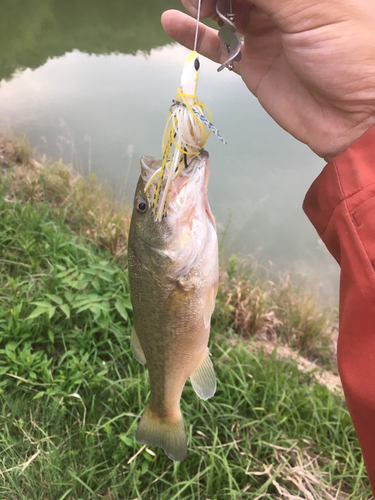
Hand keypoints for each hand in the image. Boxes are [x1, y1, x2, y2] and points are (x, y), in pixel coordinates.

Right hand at [162, 0, 374, 160]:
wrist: (354, 118)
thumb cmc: (348, 53)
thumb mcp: (311, 8)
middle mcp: (281, 4)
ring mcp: (264, 32)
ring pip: (223, 8)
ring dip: (202, 2)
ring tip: (190, 1)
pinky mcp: (251, 63)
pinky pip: (216, 44)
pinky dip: (193, 34)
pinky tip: (173, 22)